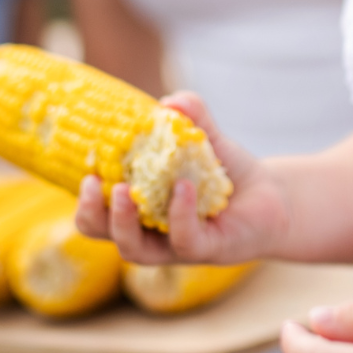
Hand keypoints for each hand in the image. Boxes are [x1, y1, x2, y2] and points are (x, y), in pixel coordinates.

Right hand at [75, 92, 290, 265]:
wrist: (269, 196)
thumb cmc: (224, 170)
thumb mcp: (206, 137)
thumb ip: (190, 115)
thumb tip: (169, 101)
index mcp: (136, 205)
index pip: (95, 208)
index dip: (83, 194)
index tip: (84, 167)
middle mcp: (147, 231)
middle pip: (102, 233)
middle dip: (90, 212)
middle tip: (94, 183)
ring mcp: (173, 246)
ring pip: (133, 249)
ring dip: (123, 221)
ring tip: (126, 191)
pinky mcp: (204, 251)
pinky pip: (183, 240)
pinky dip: (179, 213)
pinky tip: (184, 187)